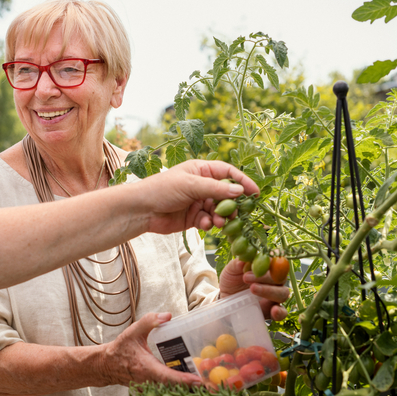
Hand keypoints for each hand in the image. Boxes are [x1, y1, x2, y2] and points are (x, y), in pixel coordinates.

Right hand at [100, 312, 202, 387]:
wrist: (107, 366)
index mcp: (146, 368)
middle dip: (192, 395)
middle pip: (174, 393)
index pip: (167, 377)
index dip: (183, 380)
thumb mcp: (133, 331)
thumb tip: (168, 315)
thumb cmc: (121, 348)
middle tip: (212, 393)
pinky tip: (196, 395)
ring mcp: (151, 391)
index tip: (198, 381)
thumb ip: (149, 321)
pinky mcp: (152, 394)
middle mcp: (150, 383)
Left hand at [135, 160, 259, 234]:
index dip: (242, 182)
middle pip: (226, 194)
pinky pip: (209, 221)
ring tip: (219, 222)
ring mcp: (198, 202)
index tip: (255, 193)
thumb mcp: (190, 185)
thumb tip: (240, 191)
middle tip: (237, 213)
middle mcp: (202, 185)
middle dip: (232, 204)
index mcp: (201, 170)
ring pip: (219, 210)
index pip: (228, 173)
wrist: (142, 210)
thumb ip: (216, 189)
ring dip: (222, 216)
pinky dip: (209, 224)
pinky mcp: (193, 218)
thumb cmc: (162, 189)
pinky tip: (203, 225)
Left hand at [219, 258, 289, 321]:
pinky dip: (280, 312)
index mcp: (267, 269)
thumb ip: (236, 265)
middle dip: (265, 277)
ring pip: (283, 293)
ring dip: (269, 291)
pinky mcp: (272, 311)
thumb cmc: (231, 281)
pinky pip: (283, 312)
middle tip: (246, 277)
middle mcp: (274, 282)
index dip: (270, 262)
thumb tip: (242, 260)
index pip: (276, 262)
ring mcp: (275, 297)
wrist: (226, 300)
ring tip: (252, 289)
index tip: (257, 263)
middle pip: (280, 278)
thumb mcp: (230, 271)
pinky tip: (274, 310)